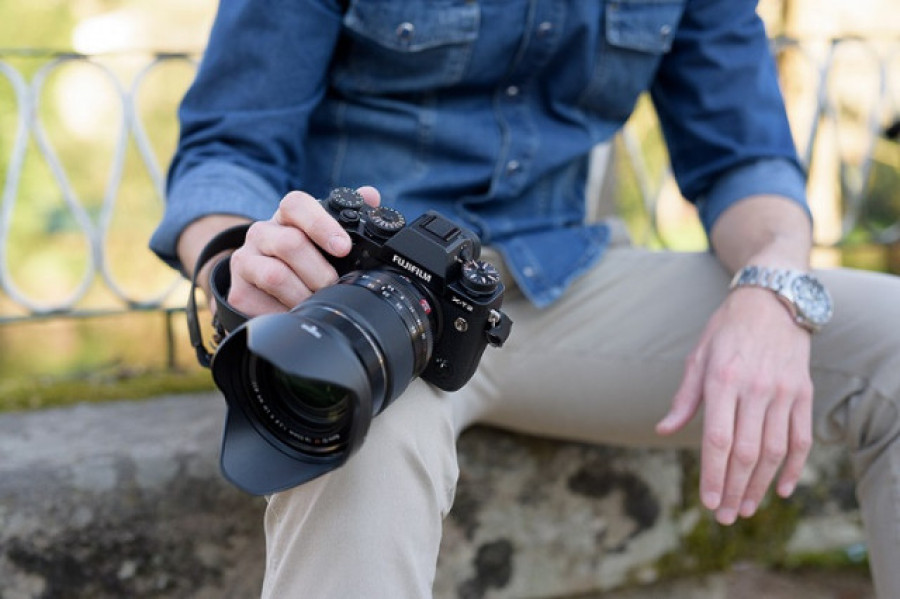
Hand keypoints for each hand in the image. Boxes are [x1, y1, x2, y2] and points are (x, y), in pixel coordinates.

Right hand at [228, 186, 380, 315]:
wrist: (259, 285)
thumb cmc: (301, 258)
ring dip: (304, 294)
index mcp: (286, 217)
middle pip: (289, 244)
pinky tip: (295, 313)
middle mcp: (261, 234)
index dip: (321, 224)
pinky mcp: (237, 292)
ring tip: (316, 302)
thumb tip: (371, 195)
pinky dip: (285, 313)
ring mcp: (245, 261)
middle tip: (333, 286)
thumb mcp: (323, 237)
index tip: (344, 247)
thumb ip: (348, 216)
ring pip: (275, 275)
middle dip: (320, 271)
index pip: (296, 205)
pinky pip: (263, 304)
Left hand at [655, 287, 813, 524]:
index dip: (714, 475)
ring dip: (761, 485)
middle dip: (735, 489)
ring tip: (747, 508)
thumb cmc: (725, 331)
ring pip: (774, 450)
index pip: (718, 439)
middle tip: (726, 517)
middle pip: (746, 452)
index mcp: (722, 380)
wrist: (771, 301)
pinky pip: (802, 438)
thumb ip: (684, 398)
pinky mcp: (803, 393)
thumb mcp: (697, 357)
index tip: (708, 502)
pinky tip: (783, 489)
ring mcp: (783, 392)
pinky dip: (794, 467)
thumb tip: (663, 430)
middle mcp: (755, 389)